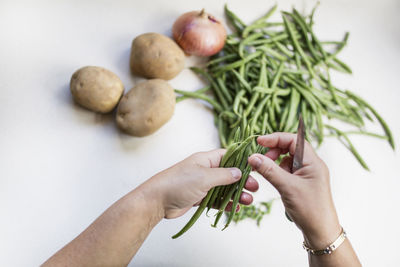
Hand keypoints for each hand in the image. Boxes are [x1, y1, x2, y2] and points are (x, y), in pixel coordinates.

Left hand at [144, 149, 258, 218]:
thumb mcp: (204, 177)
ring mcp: (202, 184)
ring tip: (248, 201)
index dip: (242, 161)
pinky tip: (235, 208)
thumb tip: (239, 172)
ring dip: (236, 194)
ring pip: (224, 188)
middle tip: (255, 188)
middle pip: (229, 173)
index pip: (228, 156)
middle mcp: (205, 170)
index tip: (255, 168)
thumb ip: (224, 175)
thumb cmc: (178, 183)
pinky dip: (225, 203)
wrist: (156, 201)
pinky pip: (216, 199)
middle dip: (242, 181)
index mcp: (205, 159)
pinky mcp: (198, 197)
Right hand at [248, 133, 340, 248]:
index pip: (294, 140)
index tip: (259, 141)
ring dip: (274, 161)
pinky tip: (272, 179)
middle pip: (290, 147)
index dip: (276, 138)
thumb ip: (269, 170)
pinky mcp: (301, 182)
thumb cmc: (310, 209)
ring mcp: (306, 174)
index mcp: (313, 162)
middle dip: (274, 150)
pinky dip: (277, 171)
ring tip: (265, 171)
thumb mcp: (287, 187)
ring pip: (287, 159)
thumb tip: (252, 157)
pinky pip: (287, 170)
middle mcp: (311, 165)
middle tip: (261, 159)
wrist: (320, 232)